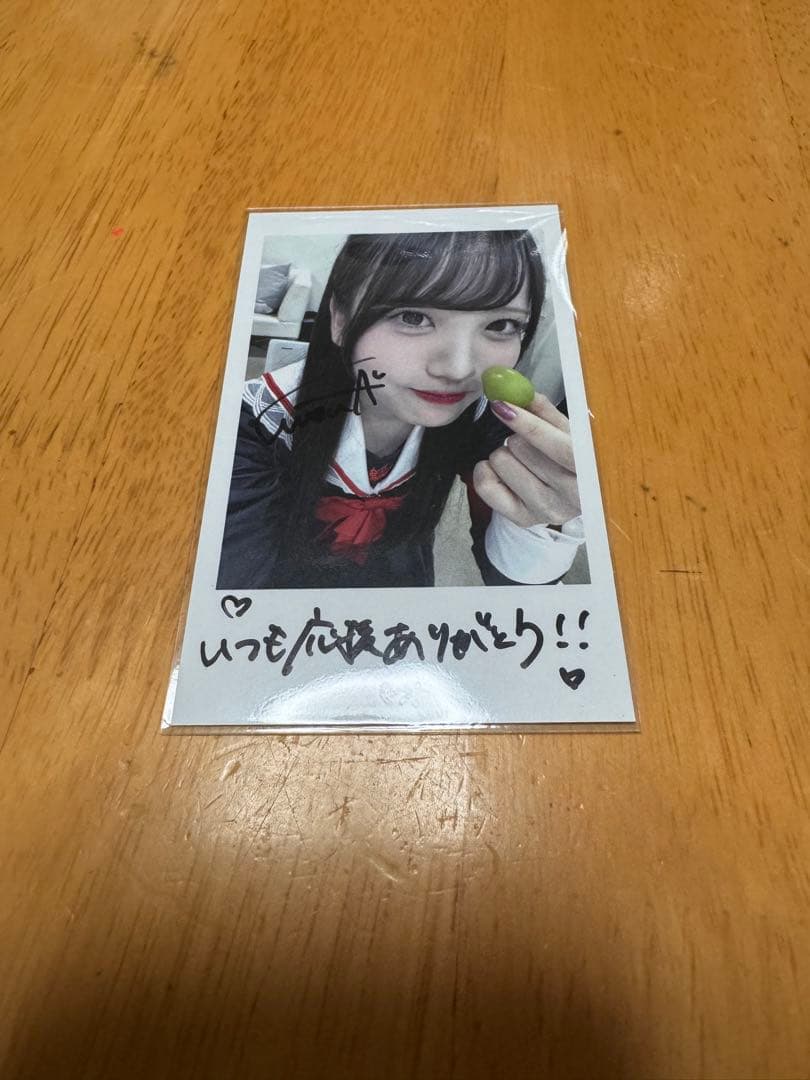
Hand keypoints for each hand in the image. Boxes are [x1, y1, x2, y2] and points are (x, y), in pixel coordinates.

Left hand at [472, 395, 580, 527]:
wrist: (580, 495)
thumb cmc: (578, 457)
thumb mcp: (572, 432)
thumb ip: (548, 412)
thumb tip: (522, 393)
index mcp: (591, 471)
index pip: (558, 449)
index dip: (528, 424)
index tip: (504, 405)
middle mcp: (571, 496)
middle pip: (521, 450)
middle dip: (517, 437)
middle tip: (529, 443)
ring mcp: (546, 510)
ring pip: (501, 463)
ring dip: (505, 454)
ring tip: (522, 460)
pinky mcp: (524, 519)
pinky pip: (486, 487)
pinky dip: (485, 471)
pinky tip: (499, 470)